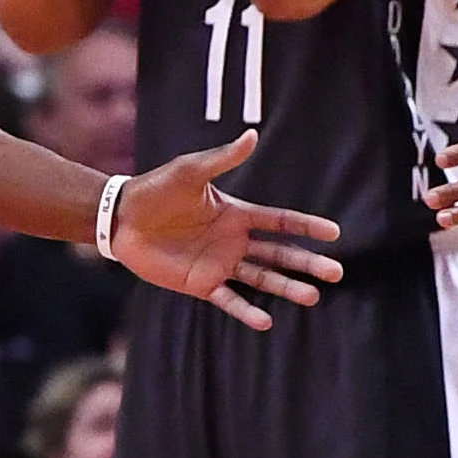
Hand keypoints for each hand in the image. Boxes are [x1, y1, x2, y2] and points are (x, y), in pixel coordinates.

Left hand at [106, 131, 345, 330]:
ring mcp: (219, 264)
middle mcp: (234, 241)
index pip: (280, 221)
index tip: (334, 234)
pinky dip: (246, 312)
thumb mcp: (191, 171)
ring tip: (312, 297)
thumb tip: (253, 135)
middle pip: (279, 255)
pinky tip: (266, 321)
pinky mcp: (201, 284)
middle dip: (307, 264)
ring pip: (262, 279)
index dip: (306, 227)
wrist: (122, 218)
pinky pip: (229, 300)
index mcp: (237, 214)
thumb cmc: (156, 189)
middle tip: (336, 274)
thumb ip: (223, 158)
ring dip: (287, 288)